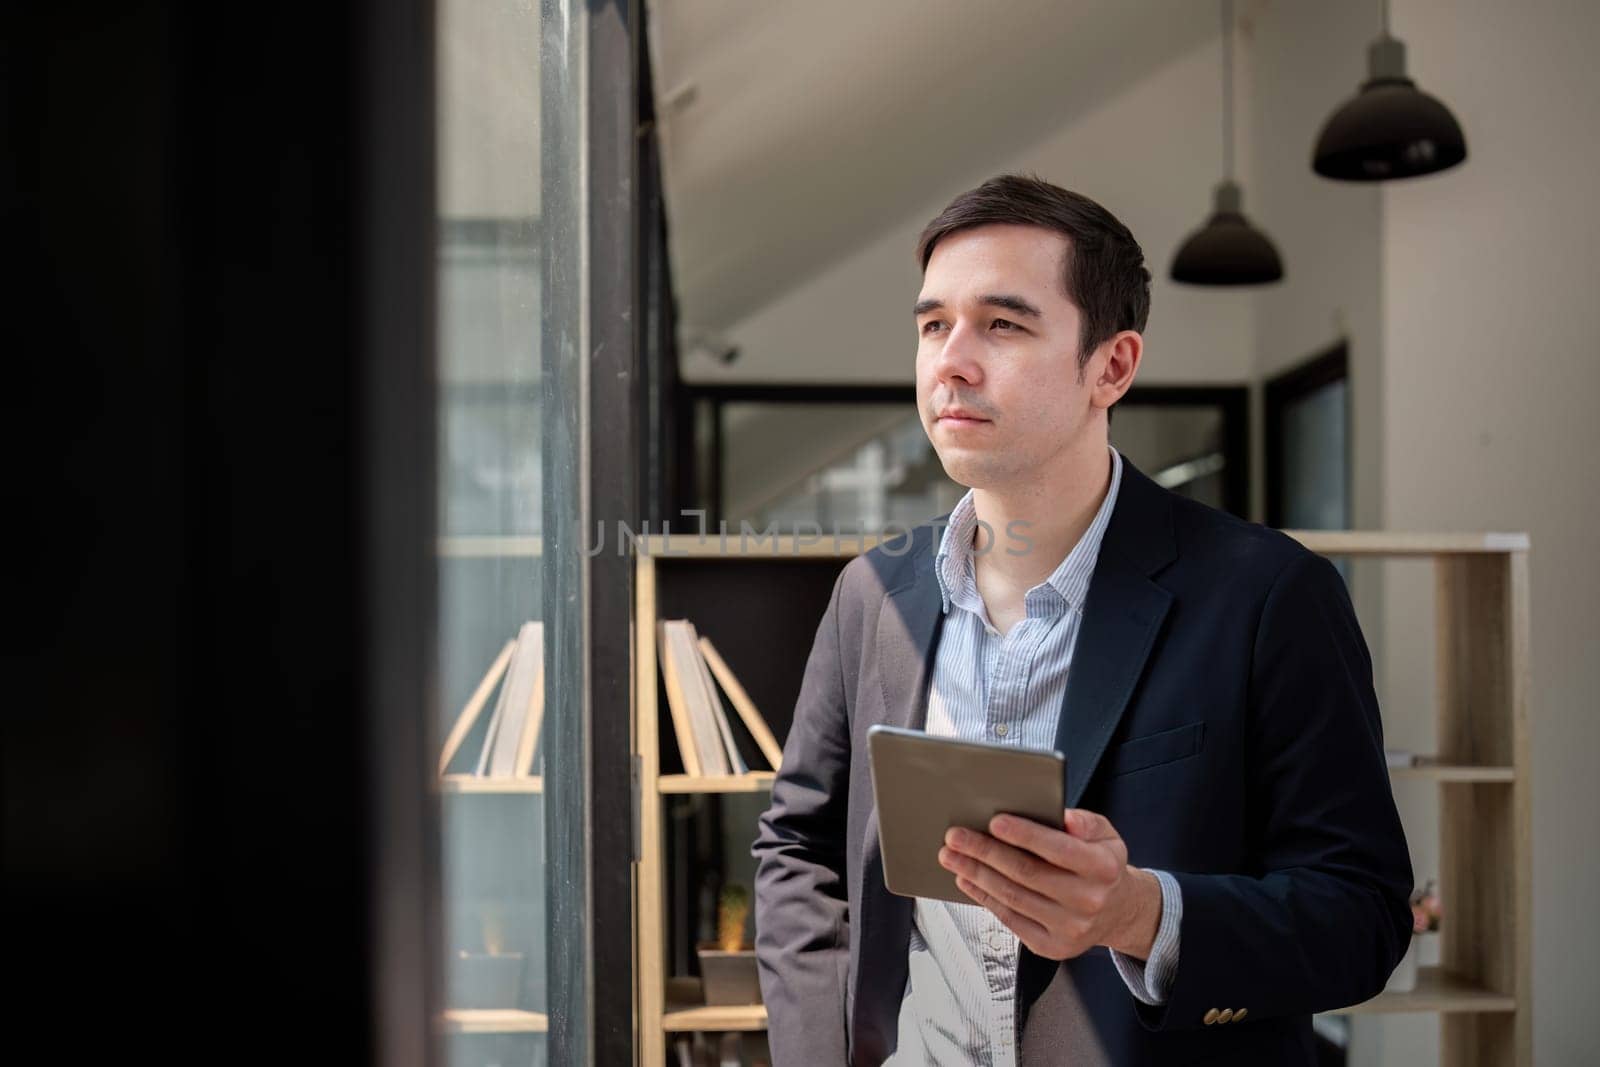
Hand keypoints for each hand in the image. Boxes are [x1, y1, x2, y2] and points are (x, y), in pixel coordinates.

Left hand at [938, 808, 1161, 960]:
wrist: (1116, 911)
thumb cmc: (1101, 866)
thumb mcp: (1106, 836)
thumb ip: (1084, 822)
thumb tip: (1061, 816)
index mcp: (1102, 868)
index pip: (1058, 849)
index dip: (1024, 835)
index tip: (994, 822)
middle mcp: (1088, 901)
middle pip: (1026, 873)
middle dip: (985, 852)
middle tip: (956, 836)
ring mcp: (1069, 928)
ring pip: (1012, 897)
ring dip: (976, 874)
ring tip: (952, 856)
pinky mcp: (1050, 946)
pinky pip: (1009, 919)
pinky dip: (983, 898)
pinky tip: (967, 879)